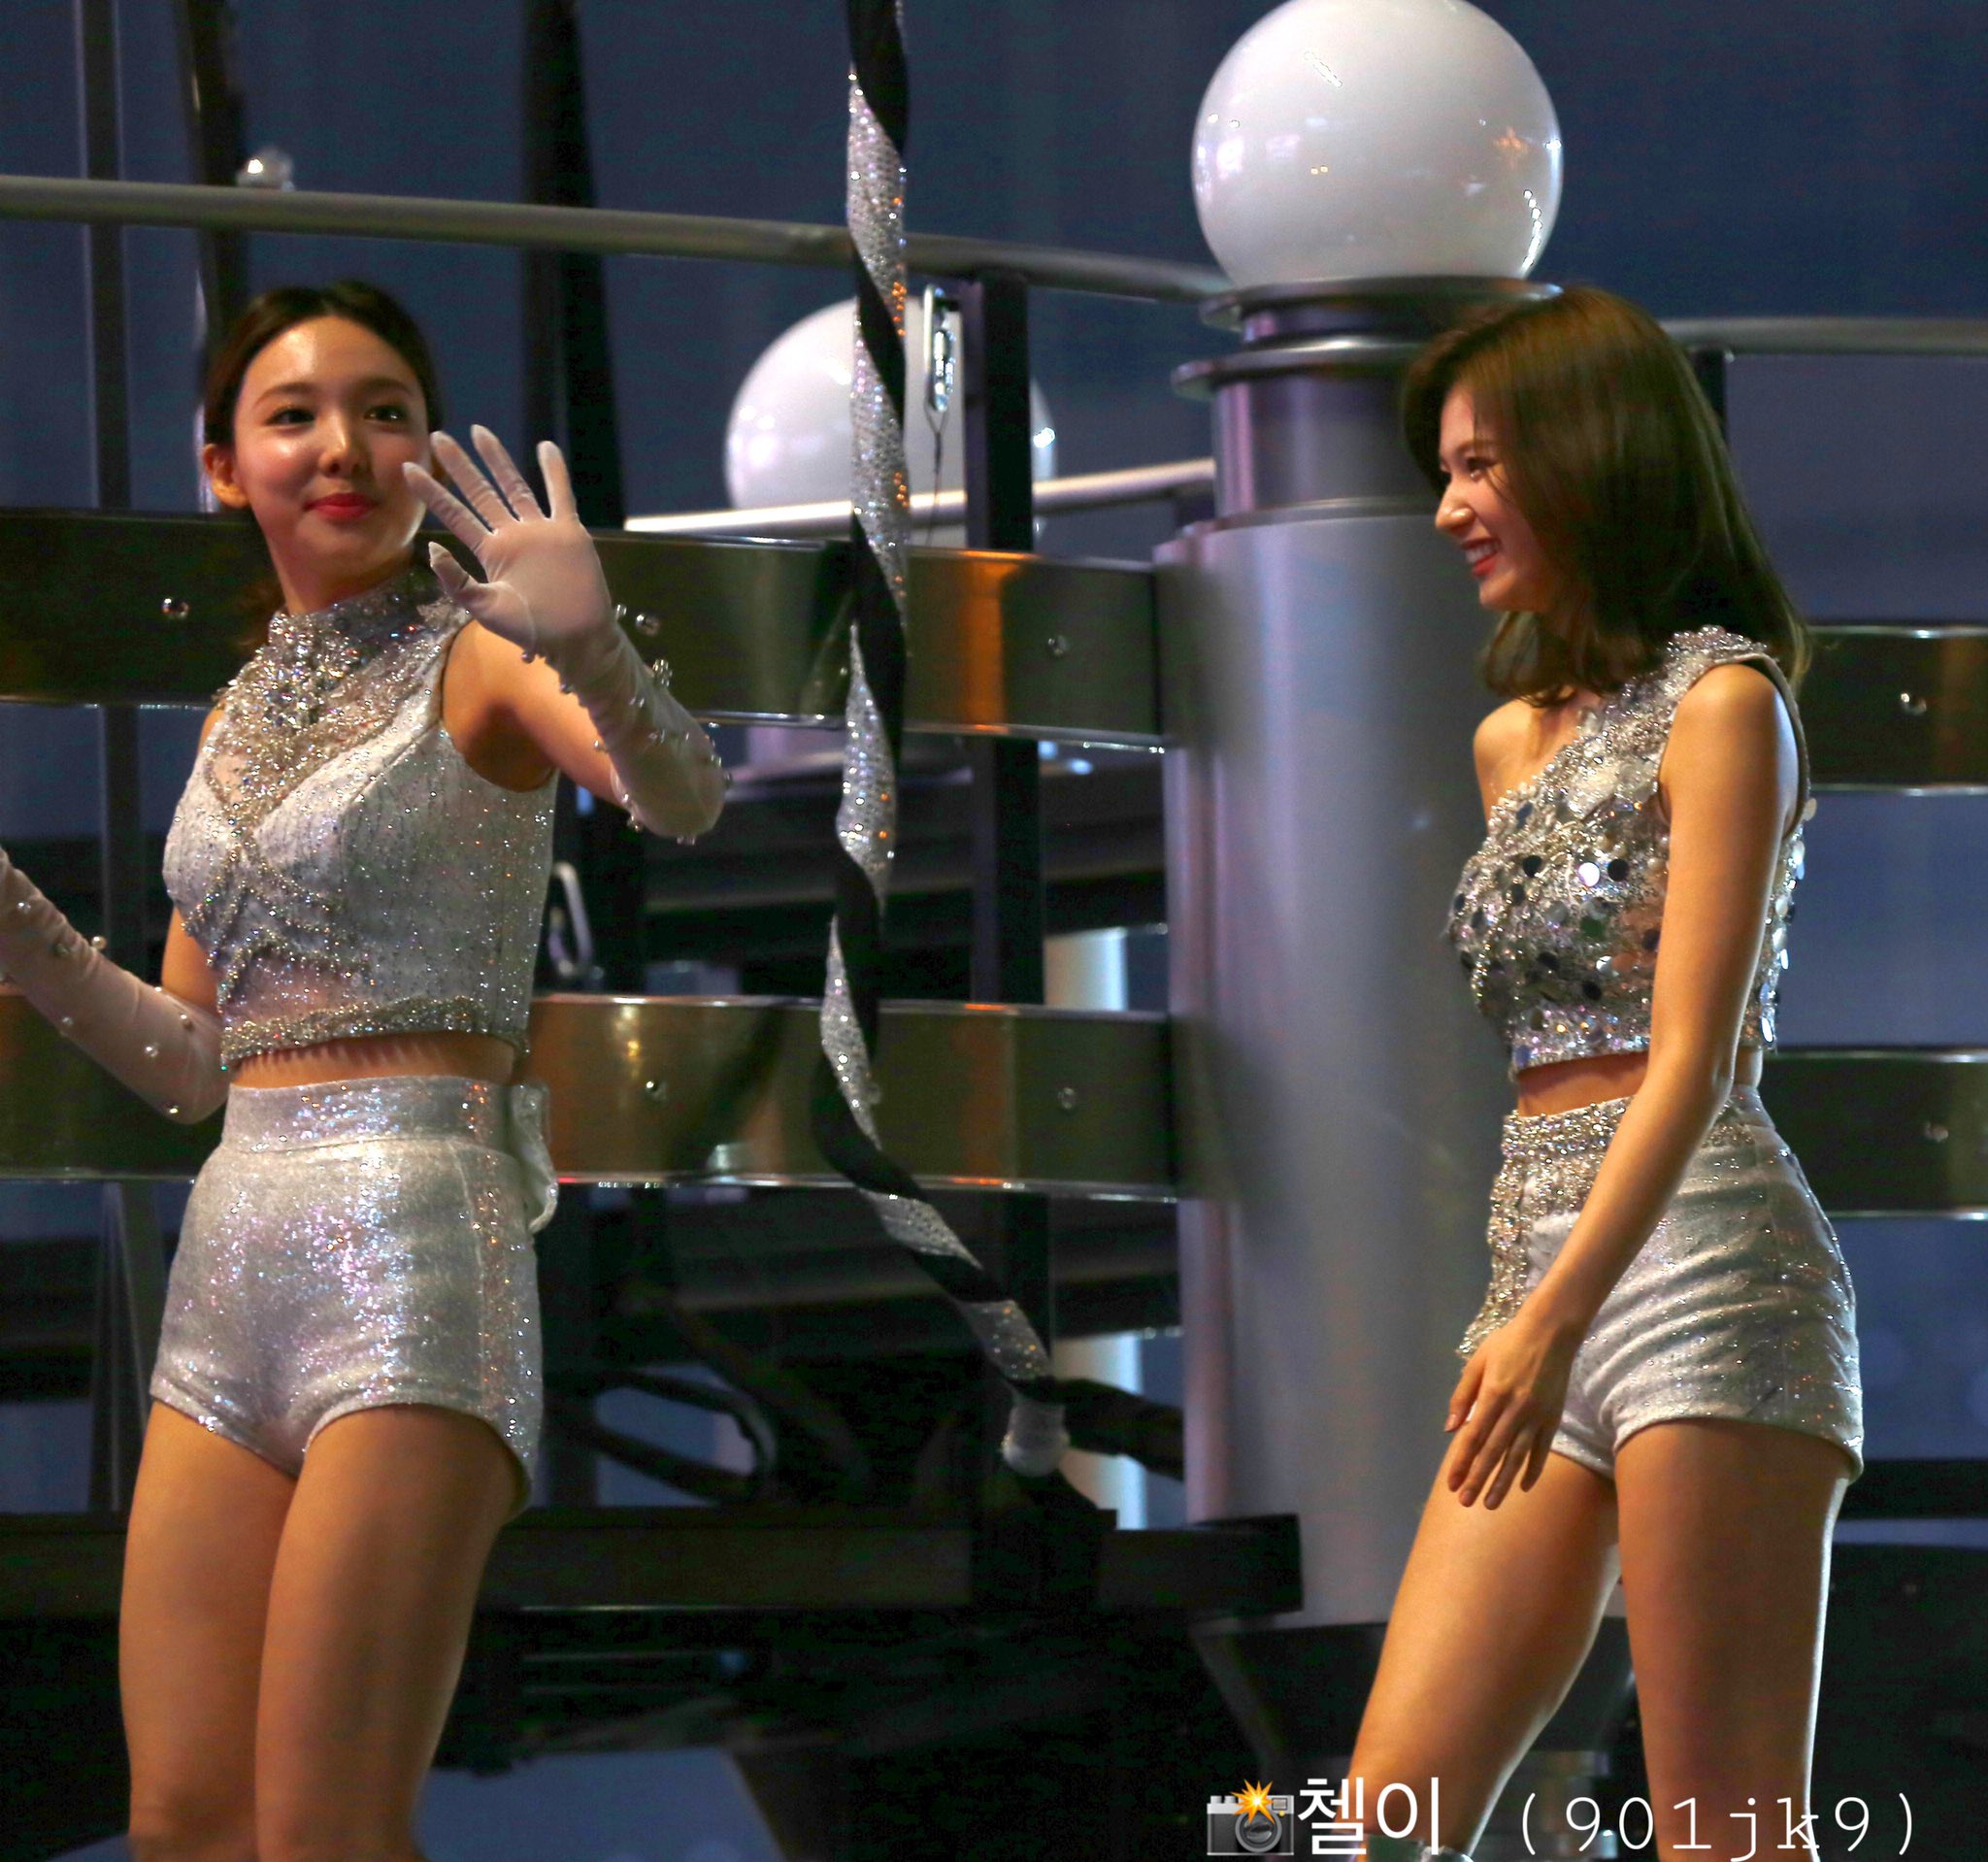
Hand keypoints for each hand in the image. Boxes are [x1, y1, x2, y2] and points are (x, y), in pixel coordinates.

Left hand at [403, 428, 611, 655]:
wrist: (575, 638)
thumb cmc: (530, 629)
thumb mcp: (484, 607)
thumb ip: (456, 580)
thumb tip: (431, 547)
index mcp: (490, 553)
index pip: (454, 516)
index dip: (431, 492)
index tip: (408, 468)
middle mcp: (511, 536)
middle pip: (480, 493)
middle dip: (459, 466)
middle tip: (438, 437)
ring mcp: (539, 530)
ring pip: (514, 487)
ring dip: (497, 460)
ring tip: (479, 432)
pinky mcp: (567, 531)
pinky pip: (560, 495)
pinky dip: (554, 472)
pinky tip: (545, 447)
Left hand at [1443, 1302, 1582, 1508]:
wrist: (1551, 1331)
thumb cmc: (1508, 1343)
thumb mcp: (1477, 1361)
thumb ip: (1462, 1396)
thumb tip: (1450, 1429)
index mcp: (1493, 1394)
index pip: (1473, 1436)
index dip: (1461, 1461)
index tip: (1450, 1483)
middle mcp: (1515, 1409)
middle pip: (1493, 1452)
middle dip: (1477, 1479)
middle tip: (1465, 1503)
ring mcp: (1537, 1416)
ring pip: (1517, 1456)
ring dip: (1503, 1482)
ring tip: (1490, 1503)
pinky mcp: (1553, 1418)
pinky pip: (1541, 1449)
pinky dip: (1532, 1469)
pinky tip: (1523, 1486)